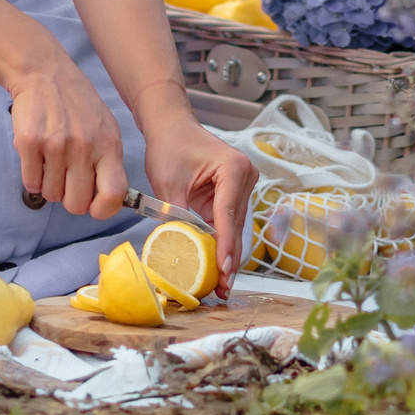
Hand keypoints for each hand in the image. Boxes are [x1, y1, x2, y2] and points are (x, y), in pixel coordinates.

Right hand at [8, 58, 128, 219]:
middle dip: (69, 199)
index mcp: (109, 145)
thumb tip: (110, 199)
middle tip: (65, 181)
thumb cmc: (76, 104)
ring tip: (51, 162)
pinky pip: (31, 183)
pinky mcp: (31, 142)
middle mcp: (85, 146)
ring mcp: (57, 145)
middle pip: (76, 204)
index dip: (102, 209)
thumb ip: (109, 162)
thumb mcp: (106, 128)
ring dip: (48, 185)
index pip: (114, 195)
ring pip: (51, 195)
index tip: (92, 206)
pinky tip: (37, 158)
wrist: (44, 73)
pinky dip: (32, 177)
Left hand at [142, 118, 257, 293]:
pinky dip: (221, 243)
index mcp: (233, 168)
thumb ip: (178, 214)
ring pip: (234, 229)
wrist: (171, 126)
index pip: (228, 215)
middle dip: (228, 258)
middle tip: (222, 289)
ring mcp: (242, 186)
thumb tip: (182, 248)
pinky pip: (227, 224)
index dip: (225, 246)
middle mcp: (245, 176)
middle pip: (236, 226)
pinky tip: (216, 267)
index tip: (223, 271)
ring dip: (226, 255)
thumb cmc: (169, 146)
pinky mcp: (232, 194)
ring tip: (220, 285)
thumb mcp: (169, 183)